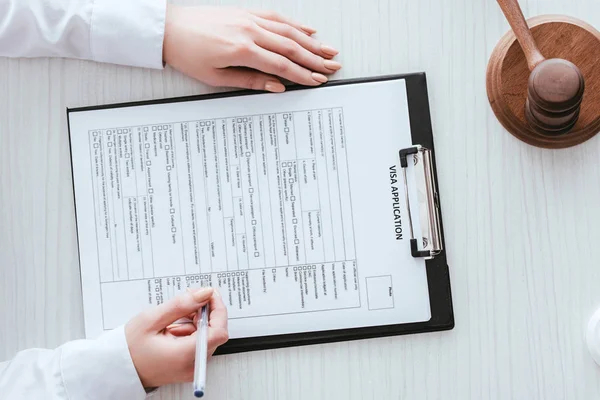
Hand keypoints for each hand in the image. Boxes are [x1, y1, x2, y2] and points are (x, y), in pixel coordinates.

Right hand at [125, 287, 228, 387]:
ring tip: (173, 320)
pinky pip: (199, 345)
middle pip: (215, 333)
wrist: (117, 369)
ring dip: (196, 323)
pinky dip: (191, 332)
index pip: (219, 331)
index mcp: (185, 355)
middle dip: (205, 314)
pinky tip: (173, 329)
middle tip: (187, 303)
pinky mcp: (188, 367)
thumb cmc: (129, 348)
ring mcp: (191, 368)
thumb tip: (204, 293)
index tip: (209, 295)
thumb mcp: (152, 319)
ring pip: (207, 338)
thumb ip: (181, 305)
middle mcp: (192, 365)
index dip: (218, 310)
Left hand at [162, 5, 341, 91]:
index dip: (303, 75)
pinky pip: (276, 17)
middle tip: (332, 68)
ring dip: (311, 41)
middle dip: (315, 59)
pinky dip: (295, 24)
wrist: (168, 29)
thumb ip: (250, 81)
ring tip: (329, 51)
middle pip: (292, 46)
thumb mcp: (216, 77)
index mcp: (242, 49)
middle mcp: (249, 30)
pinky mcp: (246, 12)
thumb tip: (276, 86)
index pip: (282, 65)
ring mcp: (249, 18)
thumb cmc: (188, 54)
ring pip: (288, 30)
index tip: (317, 82)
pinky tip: (308, 30)